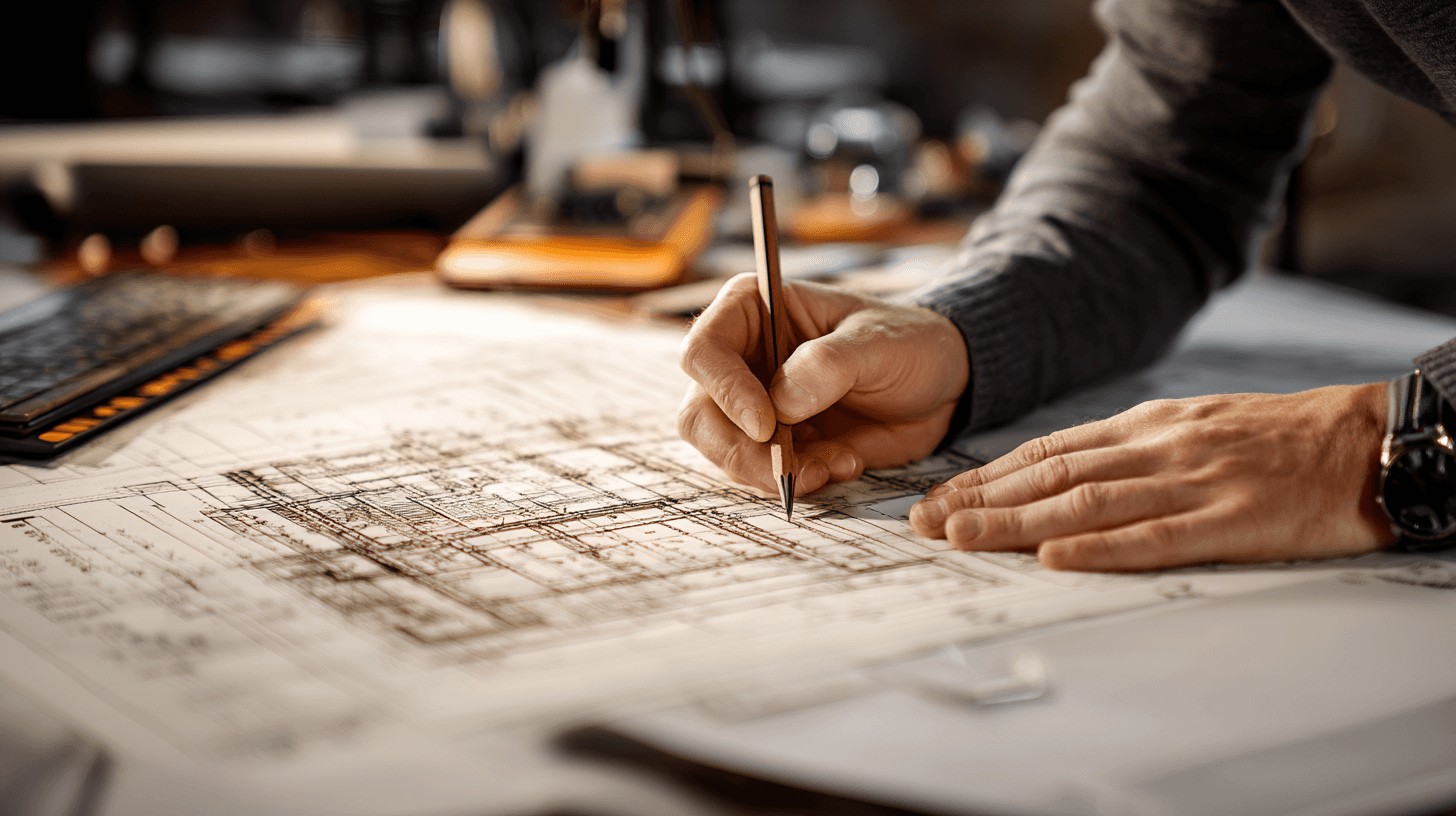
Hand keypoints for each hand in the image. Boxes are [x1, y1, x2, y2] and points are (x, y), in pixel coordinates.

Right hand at [678, 274, 968, 494]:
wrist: (942, 385)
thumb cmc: (908, 343)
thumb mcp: (878, 343)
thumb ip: (828, 365)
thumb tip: (779, 403)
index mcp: (754, 311)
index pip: (703, 350)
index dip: (724, 391)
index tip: (767, 424)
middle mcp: (743, 359)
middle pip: (700, 415)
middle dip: (741, 451)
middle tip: (788, 470)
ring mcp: (755, 406)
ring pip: (725, 453)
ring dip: (773, 473)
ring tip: (833, 465)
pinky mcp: (777, 446)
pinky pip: (762, 475)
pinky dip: (801, 481)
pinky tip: (844, 464)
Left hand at [909, 384, 1395, 570]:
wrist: (1367, 438)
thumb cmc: (1279, 437)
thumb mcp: (1195, 424)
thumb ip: (1131, 449)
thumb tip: (1063, 474)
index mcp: (1148, 426)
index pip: (1048, 451)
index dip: (987, 477)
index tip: (938, 499)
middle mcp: (1159, 448)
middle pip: (1051, 475)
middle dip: (980, 500)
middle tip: (923, 524)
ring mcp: (1194, 483)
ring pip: (1087, 503)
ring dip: (1016, 522)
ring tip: (962, 538)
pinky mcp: (1233, 521)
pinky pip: (1156, 537)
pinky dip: (1099, 549)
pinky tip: (1053, 558)